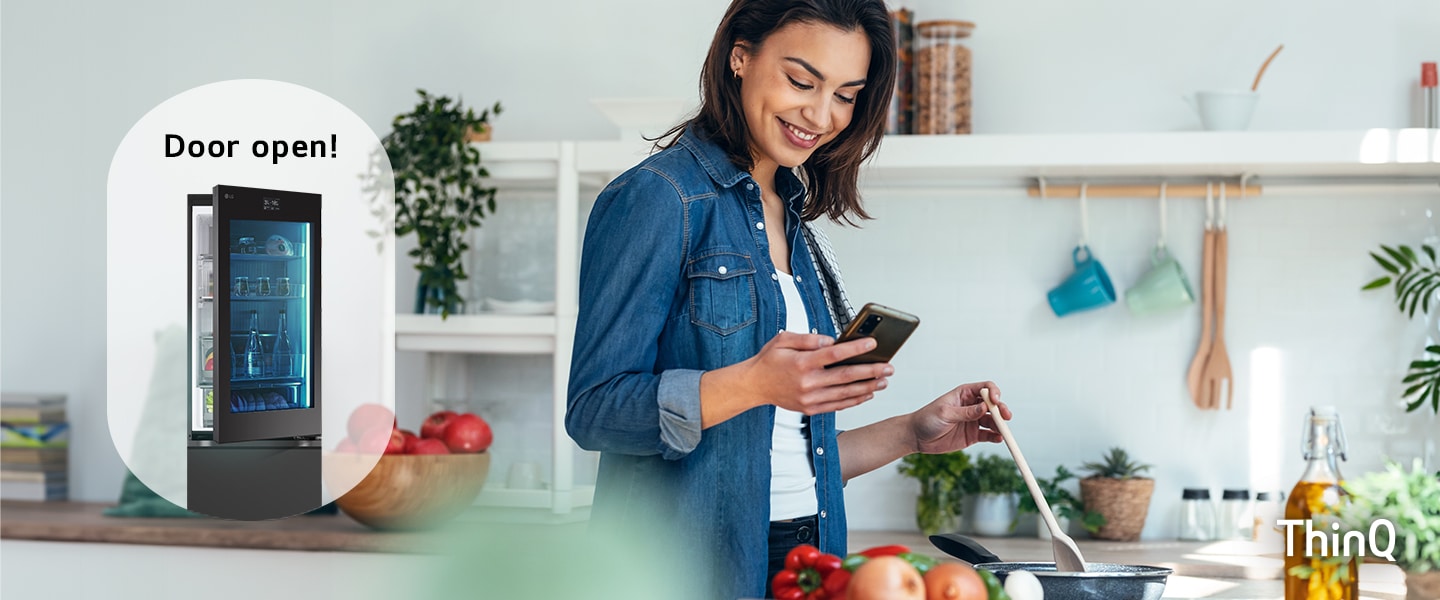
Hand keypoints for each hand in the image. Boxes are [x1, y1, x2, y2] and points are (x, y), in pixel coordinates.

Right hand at [739, 331, 891, 414]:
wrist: (754, 386)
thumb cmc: (770, 360)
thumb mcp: (783, 340)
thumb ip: (807, 338)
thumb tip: (830, 341)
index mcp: (801, 363)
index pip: (833, 355)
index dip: (855, 348)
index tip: (872, 343)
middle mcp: (807, 383)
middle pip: (845, 377)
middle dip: (870, 372)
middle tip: (889, 367)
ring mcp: (810, 399)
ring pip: (845, 394)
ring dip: (867, 387)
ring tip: (884, 381)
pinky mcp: (810, 409)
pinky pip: (838, 405)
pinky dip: (854, 400)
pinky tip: (868, 393)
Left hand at [908, 381, 1010, 453]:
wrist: (916, 437)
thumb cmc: (927, 419)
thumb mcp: (945, 413)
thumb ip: (965, 412)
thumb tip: (984, 408)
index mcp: (964, 394)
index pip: (985, 388)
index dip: (994, 392)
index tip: (996, 401)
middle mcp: (972, 406)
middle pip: (993, 405)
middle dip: (1001, 409)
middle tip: (1006, 417)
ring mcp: (973, 420)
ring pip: (993, 420)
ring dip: (1000, 425)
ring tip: (1003, 431)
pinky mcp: (973, 435)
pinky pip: (988, 435)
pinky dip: (995, 436)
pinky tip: (998, 438)